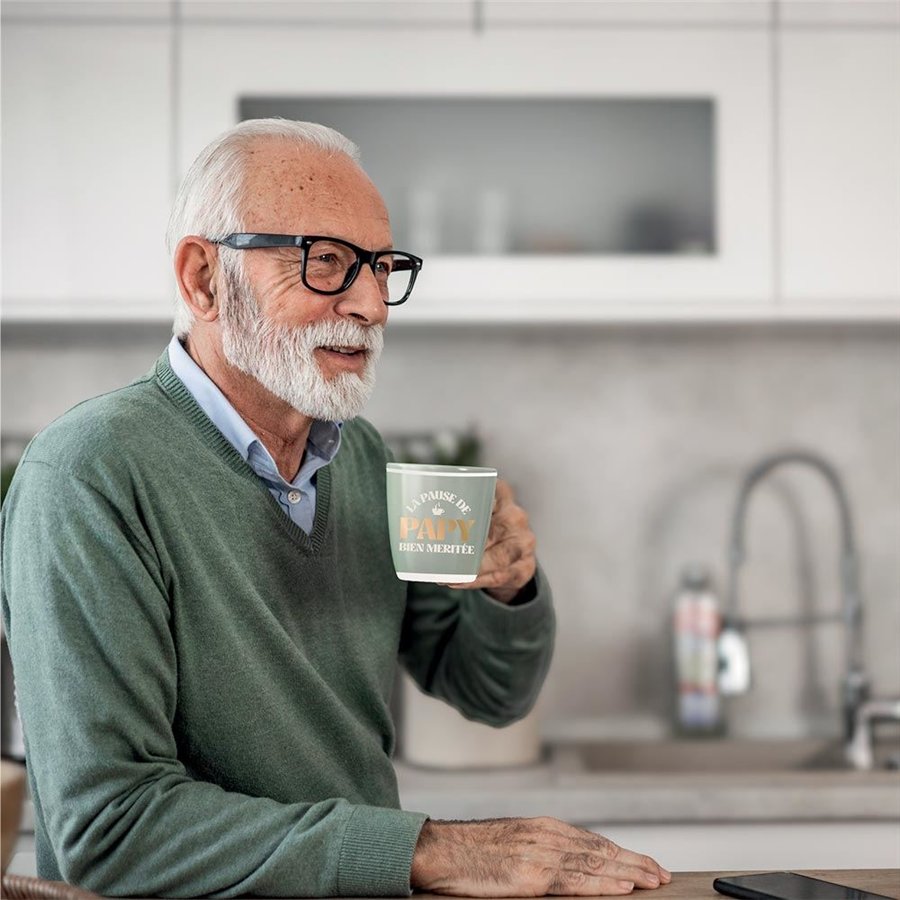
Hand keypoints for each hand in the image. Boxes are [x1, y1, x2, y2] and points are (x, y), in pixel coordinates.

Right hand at [410, 817, 671, 895]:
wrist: (436, 850)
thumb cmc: (468, 852)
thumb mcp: (510, 843)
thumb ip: (539, 851)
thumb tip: (565, 868)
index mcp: (542, 828)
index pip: (593, 842)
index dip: (622, 854)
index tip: (646, 864)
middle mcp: (546, 836)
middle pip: (601, 851)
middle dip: (635, 863)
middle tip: (663, 874)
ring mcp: (539, 855)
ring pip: (595, 865)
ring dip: (630, 873)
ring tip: (654, 881)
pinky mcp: (529, 877)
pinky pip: (574, 882)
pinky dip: (604, 883)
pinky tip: (624, 887)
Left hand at [444, 478, 536, 603]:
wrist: (512, 555)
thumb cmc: (483, 529)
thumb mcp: (474, 512)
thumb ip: (452, 509)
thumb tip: (409, 513)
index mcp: (501, 495)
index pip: (487, 494)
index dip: (469, 505)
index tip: (447, 515)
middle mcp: (516, 516)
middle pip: (492, 531)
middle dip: (466, 546)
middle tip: (439, 555)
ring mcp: (524, 542)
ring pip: (498, 557)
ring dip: (470, 569)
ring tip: (445, 576)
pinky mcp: (525, 567)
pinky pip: (499, 576)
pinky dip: (476, 581)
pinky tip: (458, 582)